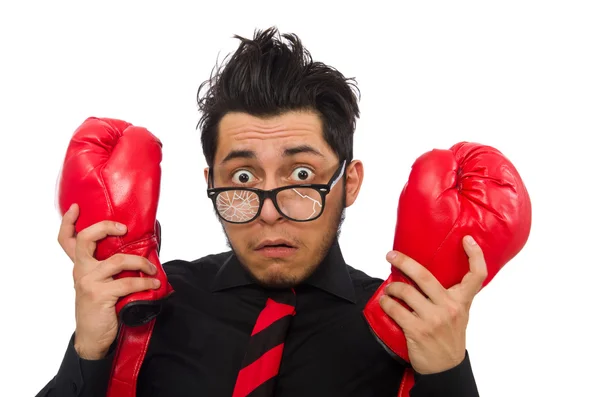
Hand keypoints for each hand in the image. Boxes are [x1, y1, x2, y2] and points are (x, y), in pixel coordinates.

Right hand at [58, 204, 160, 358]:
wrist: (93, 339)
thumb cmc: (101, 309)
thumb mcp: (102, 285)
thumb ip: (111, 268)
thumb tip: (141, 248)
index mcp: (80, 266)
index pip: (66, 241)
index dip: (68, 222)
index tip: (75, 207)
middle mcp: (81, 271)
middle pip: (86, 239)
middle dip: (106, 227)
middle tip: (124, 229)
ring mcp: (89, 282)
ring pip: (118, 260)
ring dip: (141, 262)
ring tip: (153, 268)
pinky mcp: (100, 295)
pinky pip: (128, 282)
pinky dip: (145, 282)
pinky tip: (153, 283)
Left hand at [378, 235, 487, 374]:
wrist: (446, 368)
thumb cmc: (449, 336)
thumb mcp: (459, 314)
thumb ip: (450, 295)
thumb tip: (426, 273)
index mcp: (462, 302)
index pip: (477, 275)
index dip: (475, 255)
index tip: (467, 239)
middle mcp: (450, 308)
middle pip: (424, 276)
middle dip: (404, 262)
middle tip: (391, 255)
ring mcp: (433, 319)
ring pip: (405, 292)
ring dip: (392, 288)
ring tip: (389, 289)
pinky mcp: (417, 330)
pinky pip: (395, 310)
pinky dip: (386, 303)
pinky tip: (385, 302)